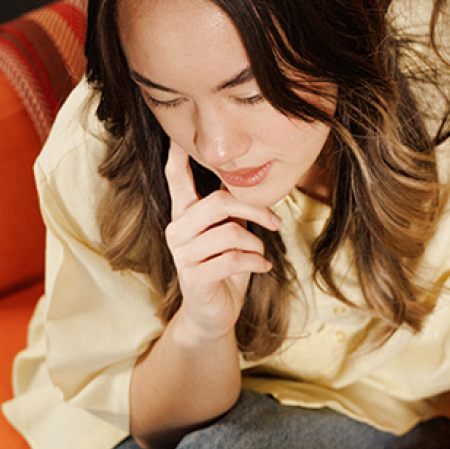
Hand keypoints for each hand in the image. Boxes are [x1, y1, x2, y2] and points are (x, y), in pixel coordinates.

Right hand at [162, 140, 277, 342]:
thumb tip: (239, 173)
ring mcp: (183, 254)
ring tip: (259, 255)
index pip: (175, 178)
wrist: (213, 314)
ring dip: (255, 244)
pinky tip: (262, 268)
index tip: (180, 135)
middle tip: (274, 221)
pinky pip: (234, 259)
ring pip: (231, 233)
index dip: (178, 156)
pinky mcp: (195, 276)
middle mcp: (177, 230)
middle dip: (253, 210)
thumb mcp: (227, 234)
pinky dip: (255, 262)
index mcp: (184, 215)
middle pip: (218, 203)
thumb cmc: (223, 270)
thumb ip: (227, 207)